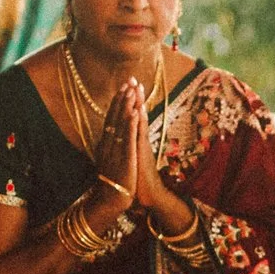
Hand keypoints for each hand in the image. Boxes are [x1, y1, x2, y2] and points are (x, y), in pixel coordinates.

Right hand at [90, 77, 137, 219]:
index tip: (123, 87)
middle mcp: (109, 144)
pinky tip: (134, 113)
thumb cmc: (113, 182)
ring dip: (126, 106)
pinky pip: (128, 139)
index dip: (117, 102)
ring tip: (132, 91)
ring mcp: (116, 151)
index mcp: (106, 144)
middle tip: (128, 81)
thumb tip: (112, 135)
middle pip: (115, 117)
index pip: (111, 118)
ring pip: (121, 124)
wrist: (111, 201)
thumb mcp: (110, 160)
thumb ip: (111, 147)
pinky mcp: (125, 159)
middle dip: (122, 99)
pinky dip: (130, 125)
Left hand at [126, 81, 188, 230]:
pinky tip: (140, 110)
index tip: (125, 86)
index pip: (130, 117)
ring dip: (139, 103)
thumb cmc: (139, 179)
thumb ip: (129, 148)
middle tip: (133, 78)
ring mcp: (141, 145)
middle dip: (134, 96)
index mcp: (133, 140)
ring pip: (140, 120)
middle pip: (136, 114)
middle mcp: (138, 139)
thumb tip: (124, 141)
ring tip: (138, 87)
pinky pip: (141, 134)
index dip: (127, 101)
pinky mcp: (143, 153)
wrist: (149, 195)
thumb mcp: (131, 160)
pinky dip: (140, 121)